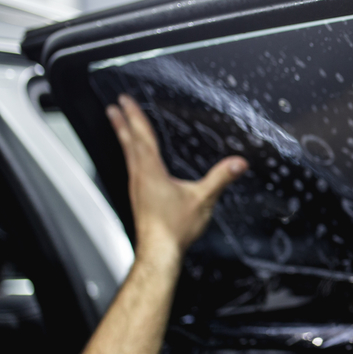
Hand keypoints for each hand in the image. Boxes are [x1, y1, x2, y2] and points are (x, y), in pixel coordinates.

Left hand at [105, 95, 246, 261]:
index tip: (125, 101)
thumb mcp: (203, 199)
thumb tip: (238, 163)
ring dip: (124, 138)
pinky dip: (131, 156)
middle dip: (122, 123)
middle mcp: (140, 177)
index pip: (142, 138)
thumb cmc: (175, 228)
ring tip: (120, 128)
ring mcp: (137, 188)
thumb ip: (220, 179)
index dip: (135, 117)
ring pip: (128, 156)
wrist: (159, 252)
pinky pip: (133, 168)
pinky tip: (137, 162)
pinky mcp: (140, 198)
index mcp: (151, 172)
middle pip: (129, 144)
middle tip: (114, 108)